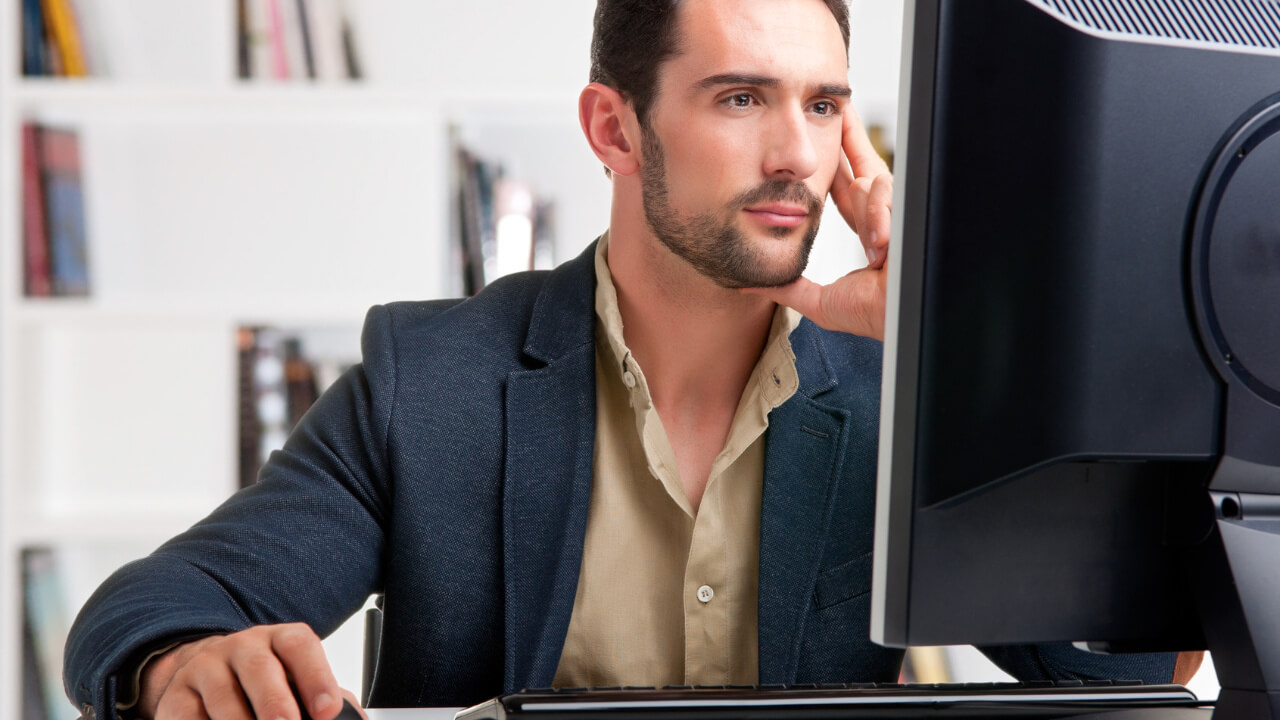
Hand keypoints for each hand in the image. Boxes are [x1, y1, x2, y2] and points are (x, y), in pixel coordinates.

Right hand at [139, 624, 366, 719]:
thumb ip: (326, 699)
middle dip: (275, 703)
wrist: (204, 670)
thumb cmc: (264, 682)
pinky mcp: (177, 696)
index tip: (328, 711)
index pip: (300, 646)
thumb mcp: (296, 680)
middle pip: (260, 669)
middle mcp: (242, 648)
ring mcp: (206, 668)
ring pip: (222, 696)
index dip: (316, 677)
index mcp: (279, 640)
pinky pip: (188, 717)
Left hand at [745, 104, 893, 339]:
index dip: (838, 160)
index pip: (849, 186)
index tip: (824, 132)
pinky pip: (892, 197)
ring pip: (877, 183)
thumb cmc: (875, 319)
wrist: (909, 328)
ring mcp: (903, 214)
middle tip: (839, 103)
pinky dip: (884, 219)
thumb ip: (787, 288)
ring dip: (872, 211)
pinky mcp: (916, 214)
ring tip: (877, 250)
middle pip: (866, 165)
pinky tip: (884, 244)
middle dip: (852, 135)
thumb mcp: (821, 303)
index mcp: (868, 232)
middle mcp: (886, 217)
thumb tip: (747, 284)